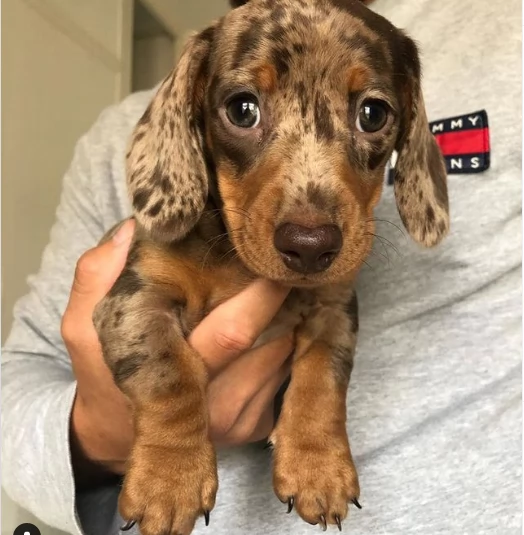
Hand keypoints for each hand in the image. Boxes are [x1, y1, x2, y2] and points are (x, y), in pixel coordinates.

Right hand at [62, 219, 292, 485]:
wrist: (119, 431)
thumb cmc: (103, 372)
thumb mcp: (82, 325)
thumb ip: (97, 276)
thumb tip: (133, 230)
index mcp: (175, 380)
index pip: (234, 332)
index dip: (263, 294)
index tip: (272, 258)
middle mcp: (219, 408)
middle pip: (275, 341)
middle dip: (283, 300)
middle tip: (280, 265)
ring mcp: (243, 421)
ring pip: (287, 354)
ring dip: (287, 319)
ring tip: (275, 290)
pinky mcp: (259, 426)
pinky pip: (288, 373)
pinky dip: (286, 343)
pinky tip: (271, 325)